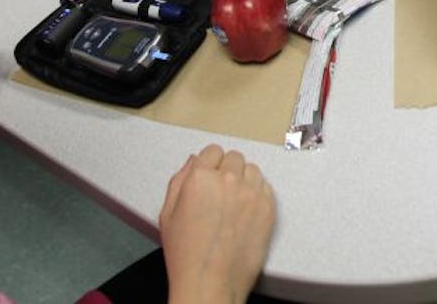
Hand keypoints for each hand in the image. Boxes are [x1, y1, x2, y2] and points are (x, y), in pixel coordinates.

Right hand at [160, 144, 275, 303]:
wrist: (209, 283)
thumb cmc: (186, 254)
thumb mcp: (168, 214)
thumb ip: (180, 180)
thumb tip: (194, 161)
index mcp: (200, 178)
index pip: (212, 151)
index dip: (209, 165)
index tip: (209, 176)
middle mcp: (228, 180)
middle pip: (234, 158)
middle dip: (226, 171)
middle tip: (220, 192)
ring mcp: (251, 193)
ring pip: (252, 170)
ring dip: (244, 180)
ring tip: (234, 202)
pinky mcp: (268, 208)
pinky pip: (266, 187)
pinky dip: (257, 194)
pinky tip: (245, 211)